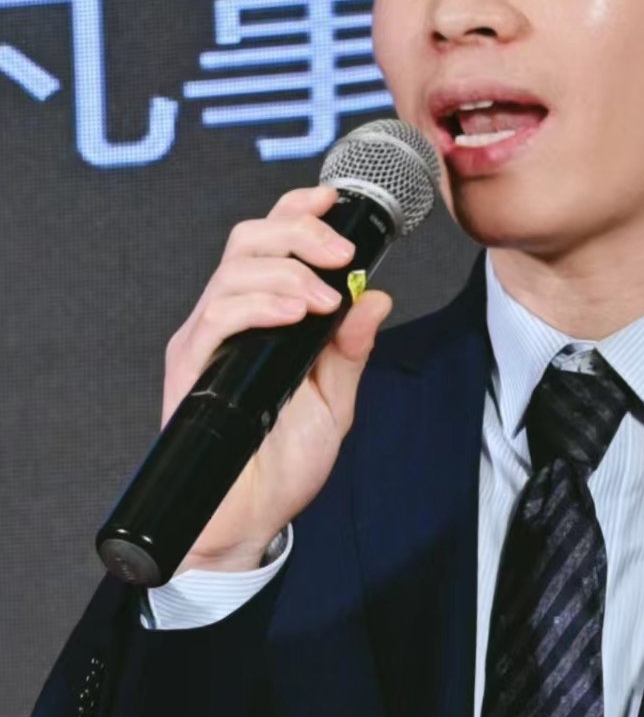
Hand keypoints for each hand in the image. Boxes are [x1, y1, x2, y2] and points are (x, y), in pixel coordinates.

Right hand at [162, 184, 392, 572]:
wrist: (251, 518)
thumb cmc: (284, 462)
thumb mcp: (335, 399)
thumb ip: (351, 348)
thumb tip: (377, 297)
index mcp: (263, 317)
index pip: (271, 243)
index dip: (298, 210)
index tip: (335, 198)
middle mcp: (229, 319)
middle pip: (249, 240)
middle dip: (298, 231)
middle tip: (339, 254)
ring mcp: (208, 340)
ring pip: (234, 270)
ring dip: (287, 272)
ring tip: (323, 299)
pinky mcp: (192, 367)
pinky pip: (218, 315)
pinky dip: (259, 305)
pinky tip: (293, 314)